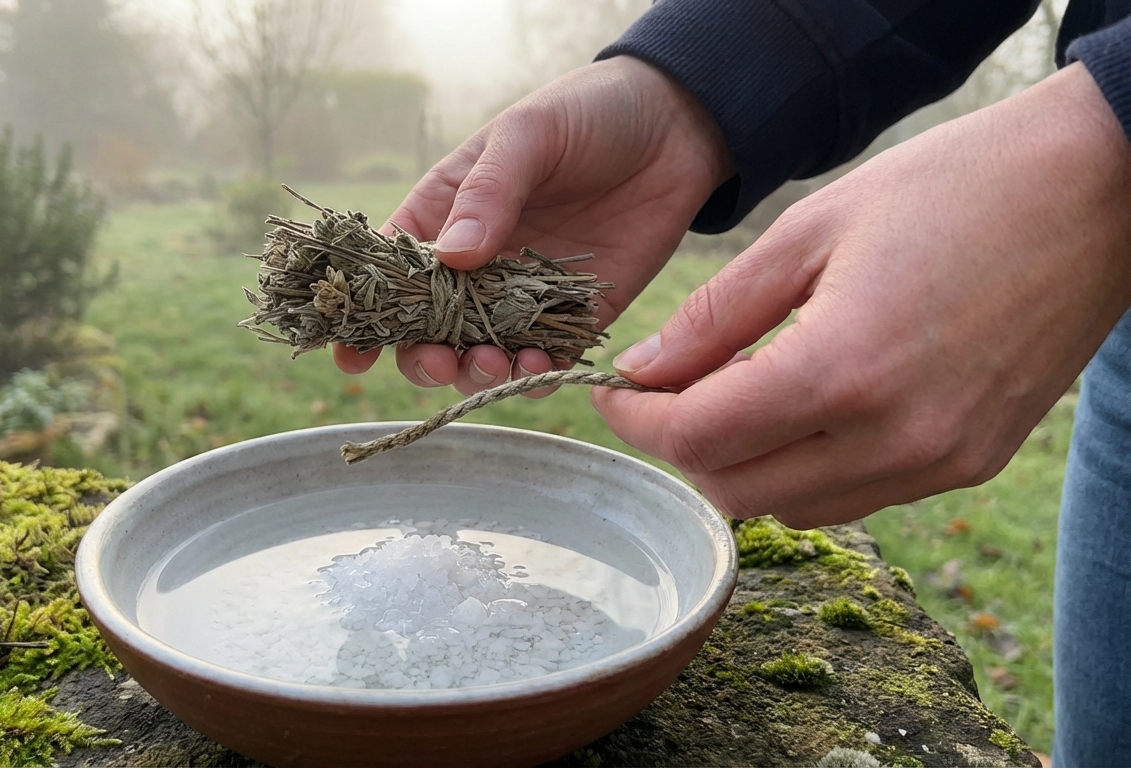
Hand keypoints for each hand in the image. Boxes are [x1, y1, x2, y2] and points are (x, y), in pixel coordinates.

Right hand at [333, 56, 731, 395]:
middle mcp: (477, 264)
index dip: (364, 314)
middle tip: (440, 363)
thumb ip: (490, 193)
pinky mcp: (576, 314)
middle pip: (427, 329)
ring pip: (481, 352)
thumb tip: (451, 258)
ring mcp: (523, 294)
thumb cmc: (587, 113)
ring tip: (493, 363)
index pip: (389, 272)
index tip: (350, 352)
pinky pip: (545, 357)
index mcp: (446, 214)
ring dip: (477, 371)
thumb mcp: (529, 135)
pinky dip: (535, 373)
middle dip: (423, 357)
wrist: (676, 125)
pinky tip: (538, 365)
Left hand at [593, 62, 1130, 528]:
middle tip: (662, 393)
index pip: (700, 437)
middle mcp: (895, 438)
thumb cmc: (952, 188)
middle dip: (681, 448)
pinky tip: (798, 409)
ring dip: (741, 465)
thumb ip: (714, 316)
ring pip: (793, 508)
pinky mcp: (970, 464)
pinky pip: (856, 498)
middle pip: (736, 492)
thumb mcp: (809, 231)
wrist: (1096, 191)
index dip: (638, 420)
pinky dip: (805, 469)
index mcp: (845, 370)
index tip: (612, 392)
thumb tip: (641, 372)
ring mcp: (940, 462)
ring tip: (728, 395)